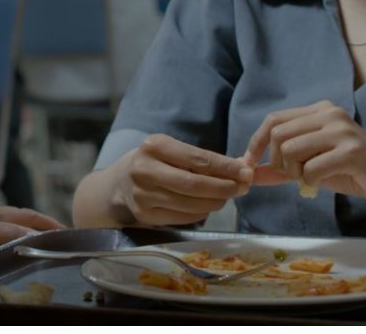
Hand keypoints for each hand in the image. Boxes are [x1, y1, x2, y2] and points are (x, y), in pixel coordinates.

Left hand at [0, 198, 63, 248]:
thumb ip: (5, 233)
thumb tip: (35, 236)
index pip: (30, 218)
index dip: (49, 224)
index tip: (68, 231)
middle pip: (21, 215)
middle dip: (41, 222)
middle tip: (58, 232)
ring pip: (6, 218)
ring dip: (24, 224)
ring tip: (35, 233)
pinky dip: (4, 228)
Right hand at [107, 134, 253, 226]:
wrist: (118, 184)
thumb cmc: (153, 162)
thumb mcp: (171, 151)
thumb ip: (202, 160)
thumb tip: (242, 168)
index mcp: (154, 146)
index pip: (197, 159)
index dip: (226, 167)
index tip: (247, 171)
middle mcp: (145, 170)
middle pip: (195, 185)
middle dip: (225, 188)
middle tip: (243, 188)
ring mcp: (143, 195)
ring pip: (191, 205)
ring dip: (216, 202)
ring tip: (227, 196)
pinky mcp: (145, 215)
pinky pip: (184, 218)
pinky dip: (202, 212)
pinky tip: (207, 205)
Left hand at [243, 100, 365, 209]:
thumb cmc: (356, 172)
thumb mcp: (313, 166)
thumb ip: (282, 167)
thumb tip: (249, 173)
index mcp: (320, 110)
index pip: (274, 120)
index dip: (256, 142)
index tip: (250, 164)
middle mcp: (330, 114)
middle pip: (278, 134)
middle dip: (276, 161)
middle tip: (291, 176)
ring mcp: (341, 131)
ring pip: (291, 150)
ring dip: (294, 173)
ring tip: (309, 180)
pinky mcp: (352, 151)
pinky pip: (312, 169)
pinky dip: (310, 182)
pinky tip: (322, 185)